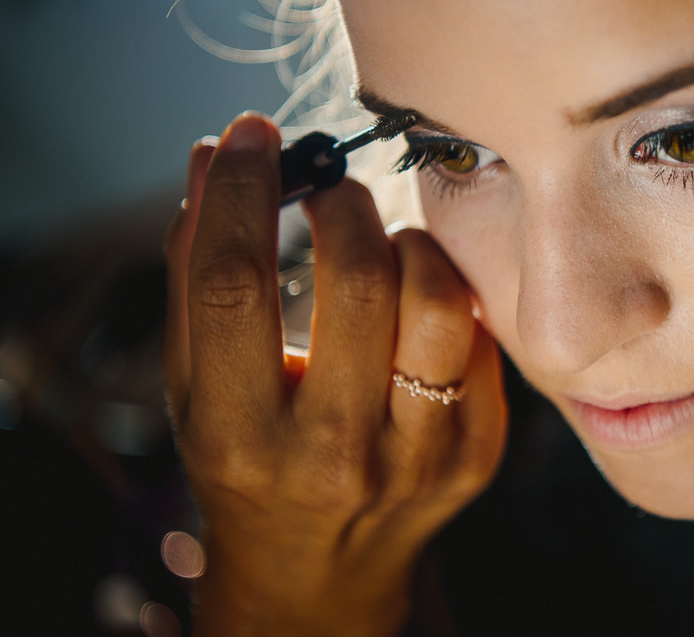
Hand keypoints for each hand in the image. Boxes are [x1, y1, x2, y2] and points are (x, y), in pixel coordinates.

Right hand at [163, 114, 506, 635]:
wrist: (319, 571)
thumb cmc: (247, 464)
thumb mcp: (198, 388)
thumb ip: (196, 275)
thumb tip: (215, 158)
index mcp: (241, 436)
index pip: (234, 284)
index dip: (243, 192)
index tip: (253, 138)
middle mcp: (333, 454)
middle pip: (358, 283)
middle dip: (344, 204)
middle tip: (331, 187)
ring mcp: (417, 459)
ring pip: (441, 303)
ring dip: (411, 246)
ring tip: (383, 247)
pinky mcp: (477, 455)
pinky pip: (480, 339)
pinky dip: (447, 298)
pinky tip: (417, 307)